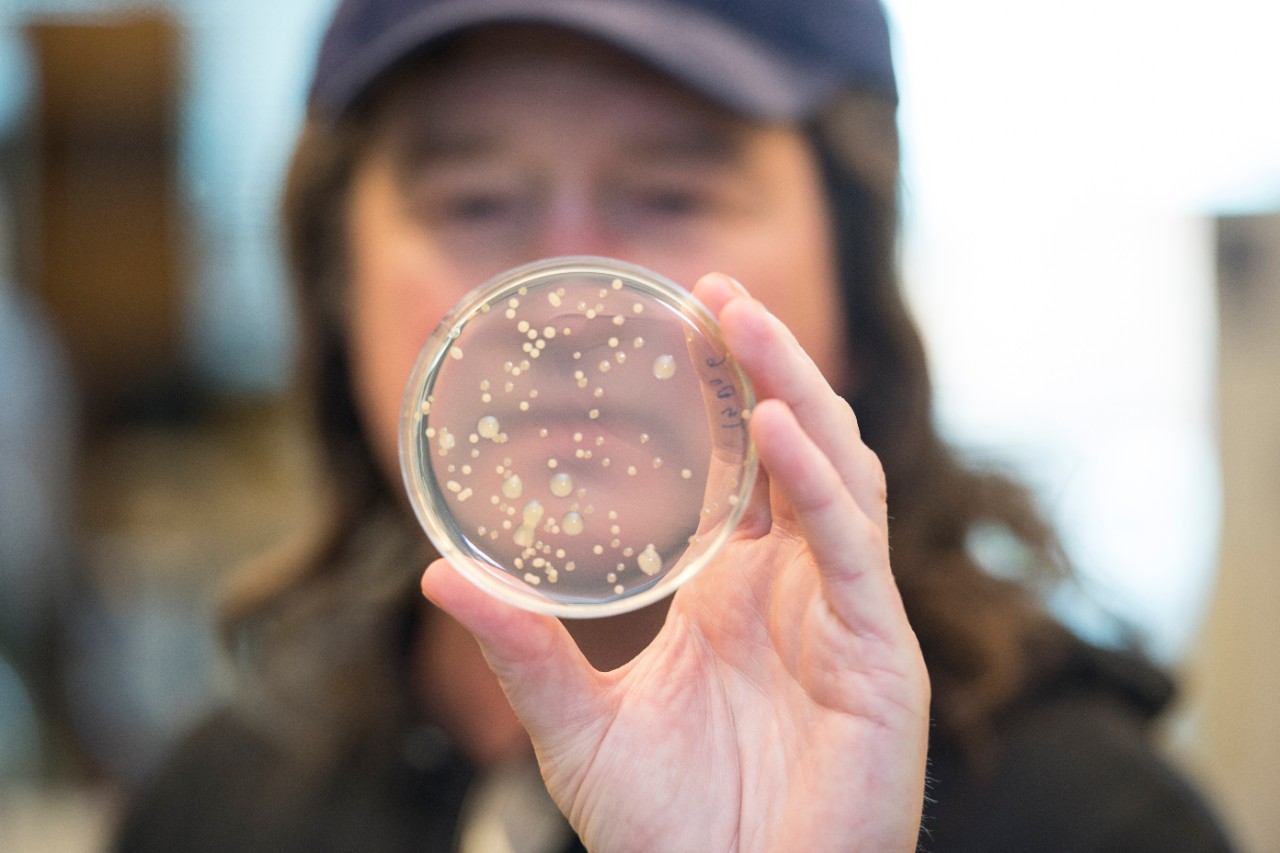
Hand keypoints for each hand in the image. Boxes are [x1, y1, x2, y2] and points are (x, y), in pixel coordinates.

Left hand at [422, 273, 930, 851]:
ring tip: (742, 322)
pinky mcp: (881, 657)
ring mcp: (845, 615)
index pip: (745, 466)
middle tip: (713, 291)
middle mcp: (798, 588)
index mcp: (739, 593)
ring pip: (838, 474)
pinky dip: (817, 484)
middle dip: (764, 364)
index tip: (682, 319)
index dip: (725, 392)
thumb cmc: (672, 834)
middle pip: (797, 447)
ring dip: (796, 393)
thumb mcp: (578, 728)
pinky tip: (775, 429)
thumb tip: (436, 576)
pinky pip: (853, 551)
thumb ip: (521, 650)